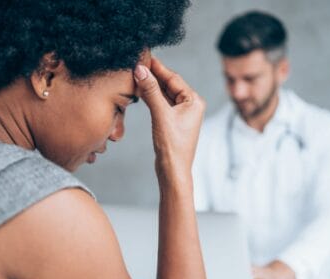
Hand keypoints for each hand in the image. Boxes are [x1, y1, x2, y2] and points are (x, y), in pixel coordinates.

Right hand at [134, 57, 204, 178]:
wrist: (172, 171)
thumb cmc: (172, 146)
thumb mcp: (160, 114)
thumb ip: (151, 91)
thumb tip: (141, 70)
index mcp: (194, 101)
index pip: (173, 78)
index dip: (158, 67)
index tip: (144, 56)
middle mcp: (190, 105)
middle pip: (169, 84)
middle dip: (153, 75)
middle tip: (136, 63)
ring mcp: (182, 114)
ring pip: (164, 93)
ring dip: (151, 85)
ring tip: (135, 74)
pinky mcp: (173, 121)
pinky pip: (161, 103)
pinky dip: (151, 97)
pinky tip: (140, 91)